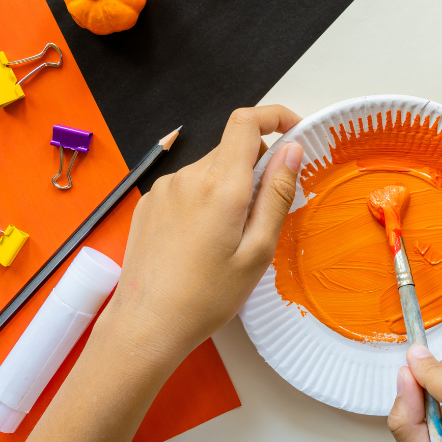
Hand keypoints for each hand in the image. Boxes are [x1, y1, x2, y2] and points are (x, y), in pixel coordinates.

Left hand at [101, 105, 302, 364]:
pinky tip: (203, 239)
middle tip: (265, 211)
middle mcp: (189, 177)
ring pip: (210, 169)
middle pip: (231, 148)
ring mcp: (165, 188)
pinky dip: (205, 199)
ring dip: (229, 186)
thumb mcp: (258, 250)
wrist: (147, 325)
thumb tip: (291, 150)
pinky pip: (188, 186)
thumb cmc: (207, 296)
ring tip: (230, 236)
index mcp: (220, 186)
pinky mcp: (150, 203)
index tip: (294, 131)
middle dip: (256, 166)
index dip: (275, 116)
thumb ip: (276, 193)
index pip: (247, 121)